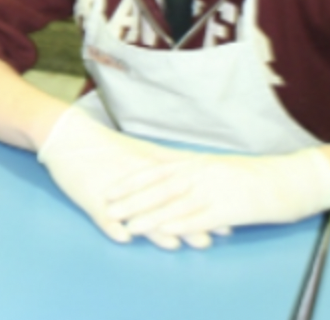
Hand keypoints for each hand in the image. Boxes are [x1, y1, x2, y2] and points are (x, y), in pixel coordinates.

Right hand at [37, 107, 207, 249]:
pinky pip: (101, 213)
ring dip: (153, 230)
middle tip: (207, 242)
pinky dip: (112, 226)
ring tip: (171, 245)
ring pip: (134, 212)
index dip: (200, 210)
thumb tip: (192, 165)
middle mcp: (133, 181)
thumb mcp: (137, 149)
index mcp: (145, 169)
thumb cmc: (102, 144)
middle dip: (184, 224)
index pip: (179, 194)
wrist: (68, 136)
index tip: (223, 225)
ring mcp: (111, 190)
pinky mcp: (89, 196)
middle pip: (161, 206)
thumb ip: (163, 161)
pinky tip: (123, 238)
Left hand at [105, 147, 329, 240]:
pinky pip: (199, 217)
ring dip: (149, 215)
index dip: (130, 181)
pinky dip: (179, 224)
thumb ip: (191, 173)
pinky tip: (164, 230)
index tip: (108, 189)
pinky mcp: (228, 208)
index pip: (155, 171)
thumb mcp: (214, 168)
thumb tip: (168, 175)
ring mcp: (213, 190)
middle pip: (158, 188)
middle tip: (107, 208)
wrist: (285, 179)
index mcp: (195, 164)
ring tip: (127, 225)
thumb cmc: (248, 176)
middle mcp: (199, 175)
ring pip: (174, 204)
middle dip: (131, 199)